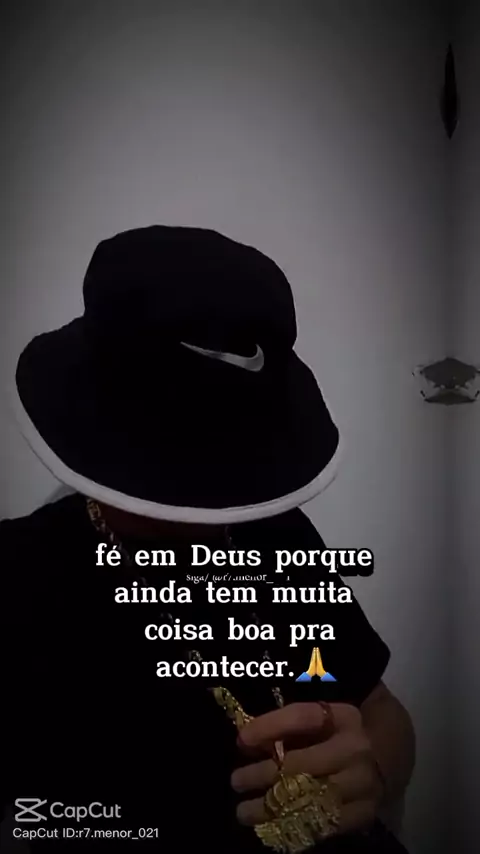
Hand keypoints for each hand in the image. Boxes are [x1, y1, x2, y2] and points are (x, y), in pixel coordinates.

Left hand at [231, 702, 383, 834]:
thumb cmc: (346, 728)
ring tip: (244, 811)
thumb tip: (247, 736)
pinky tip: (272, 828)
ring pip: (309, 799)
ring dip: (271, 807)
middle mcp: (355, 748)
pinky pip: (325, 825)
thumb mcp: (326, 712)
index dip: (269, 727)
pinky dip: (294, 827)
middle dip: (263, 775)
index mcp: (344, 715)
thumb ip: (293, 722)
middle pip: (301, 764)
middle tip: (236, 781)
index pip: (302, 717)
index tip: (241, 739)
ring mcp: (362, 783)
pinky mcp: (365, 812)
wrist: (391, 752)